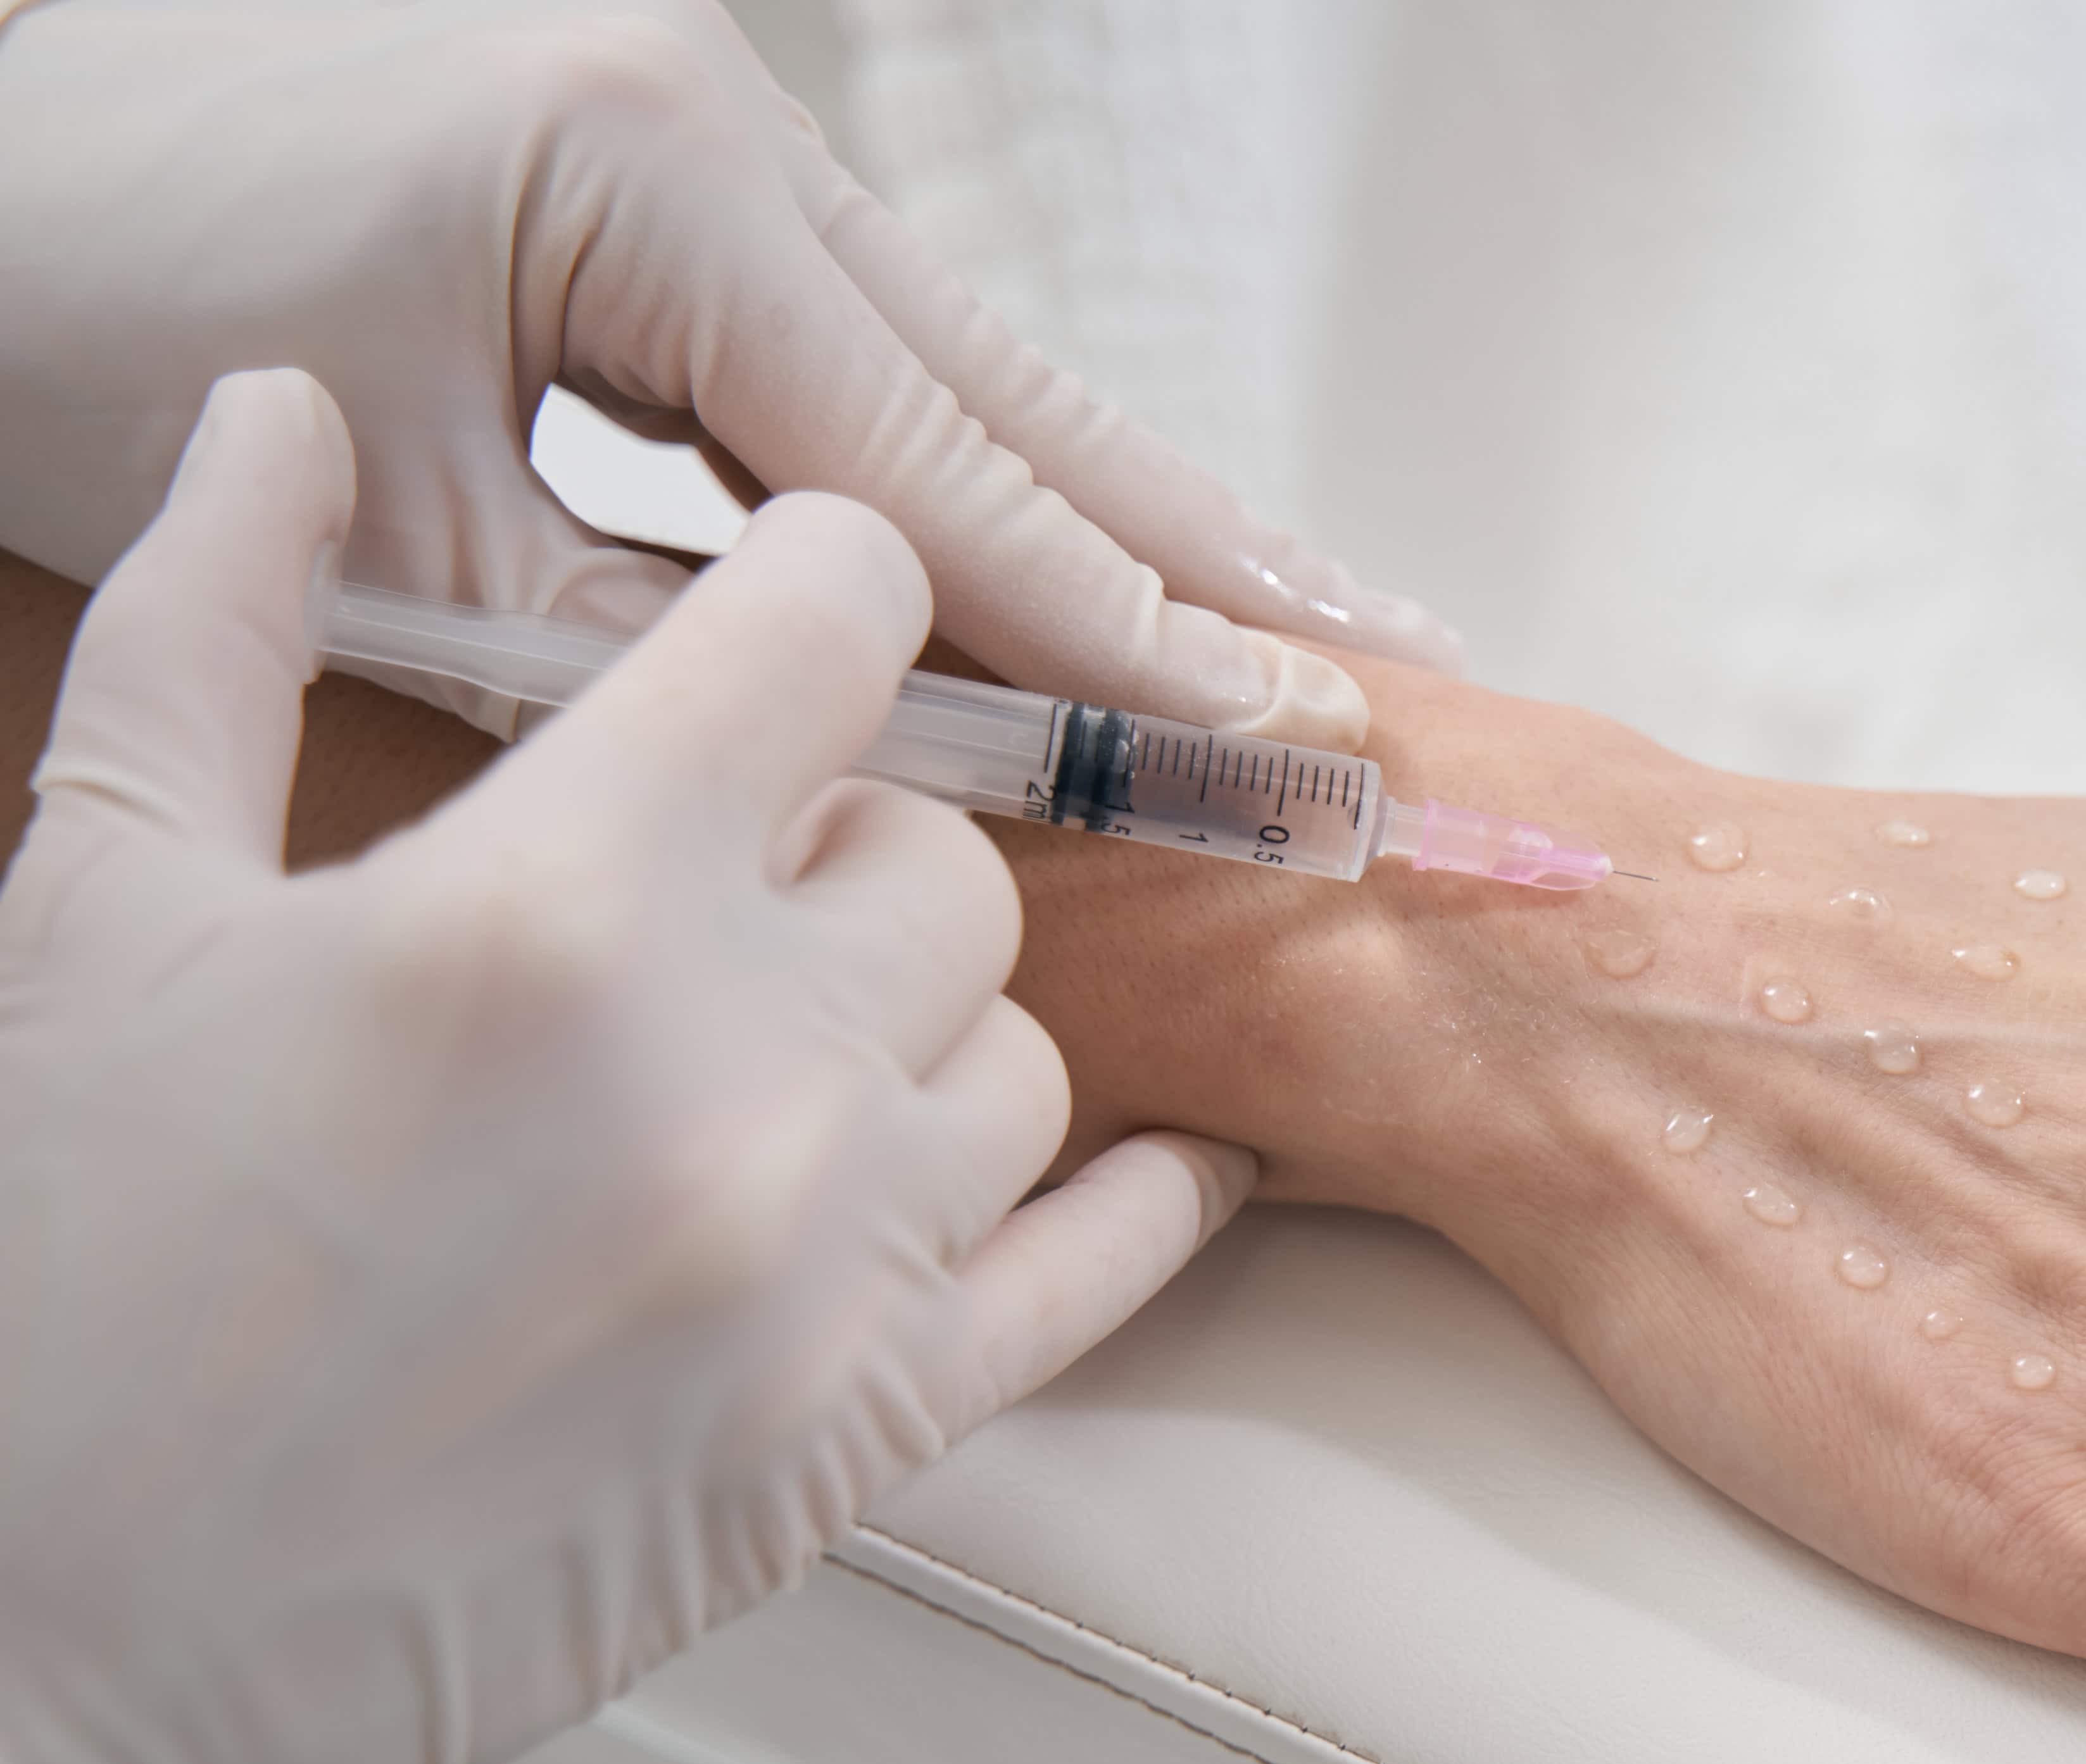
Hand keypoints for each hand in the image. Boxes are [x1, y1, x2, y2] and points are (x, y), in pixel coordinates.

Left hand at [0, 0, 1452, 750]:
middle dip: (1218, 552)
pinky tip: (1087, 542)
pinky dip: (989, 460)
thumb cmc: (79, 290)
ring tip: (1302, 622)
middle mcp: (719, 126)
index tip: (1281, 762)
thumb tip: (869, 761)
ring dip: (1129, 506)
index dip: (1130, 650)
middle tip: (1399, 668)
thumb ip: (647, 654)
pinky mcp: (649, 160)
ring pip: (970, 358)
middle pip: (1028, 390)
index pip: (957, 482)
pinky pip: (869, 340)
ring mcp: (694, 125)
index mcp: (662, 186)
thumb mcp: (382, 534)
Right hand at [0, 374, 1251, 1763]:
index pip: (841, 626)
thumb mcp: (95, 900)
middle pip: (949, 859)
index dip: (827, 591)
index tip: (792, 621)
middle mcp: (733, 1072)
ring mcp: (823, 1267)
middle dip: (847, 850)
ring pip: (1025, 1052)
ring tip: (782, 1058)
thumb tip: (282, 421)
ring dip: (926, 1031)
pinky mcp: (863, 1438)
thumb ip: (212, 625)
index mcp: (547, 905)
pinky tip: (1158, 1158)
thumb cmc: (48, 1277)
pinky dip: (1142, 1200)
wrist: (40, 1654)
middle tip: (722, 897)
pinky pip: (1108, 1266)